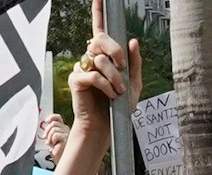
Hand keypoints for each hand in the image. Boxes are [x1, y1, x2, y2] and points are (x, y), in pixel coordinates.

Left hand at [38, 113, 68, 163]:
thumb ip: (49, 131)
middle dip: (47, 130)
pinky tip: (55, 145)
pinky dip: (52, 140)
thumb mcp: (50, 138)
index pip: (58, 118)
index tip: (46, 121)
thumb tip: (44, 126)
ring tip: (51, 143)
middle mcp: (66, 129)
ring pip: (53, 129)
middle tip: (46, 137)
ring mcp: (67, 134)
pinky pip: (55, 135)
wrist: (60, 160)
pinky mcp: (66, 138)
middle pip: (53, 123)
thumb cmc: (56, 151)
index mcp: (62, 128)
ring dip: (49, 137)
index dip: (51, 117)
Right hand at [69, 0, 141, 130]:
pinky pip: (93, 74)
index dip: (98, 12)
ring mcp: (82, 67)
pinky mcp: (76, 79)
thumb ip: (135, 63)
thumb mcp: (134, 84)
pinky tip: (111, 95)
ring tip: (119, 92)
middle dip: (115, 50)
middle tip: (123, 65)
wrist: (107, 126)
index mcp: (105, 55)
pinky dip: (105, 85)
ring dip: (114, 76)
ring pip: (99, 59)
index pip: (100, 29)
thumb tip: (133, 41)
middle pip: (100, 39)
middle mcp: (91, 58)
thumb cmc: (119, 106)